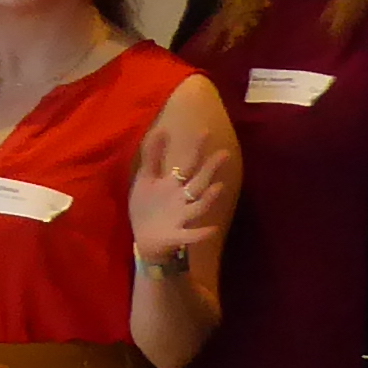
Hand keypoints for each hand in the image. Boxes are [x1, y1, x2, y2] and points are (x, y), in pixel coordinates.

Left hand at [128, 124, 231, 262]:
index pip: (188, 163)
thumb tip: (160, 129)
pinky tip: (212, 230)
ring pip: (198, 207)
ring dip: (209, 198)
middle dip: (210, 169)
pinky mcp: (176, 235)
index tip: (205, 131)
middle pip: (199, 182)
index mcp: (173, 185)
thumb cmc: (147, 206)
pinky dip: (200, 233)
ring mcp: (181, 217)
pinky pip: (190, 235)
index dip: (195, 148)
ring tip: (218, 187)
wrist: (143, 238)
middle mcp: (182, 199)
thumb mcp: (145, 179)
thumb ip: (152, 156)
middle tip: (224, 153)